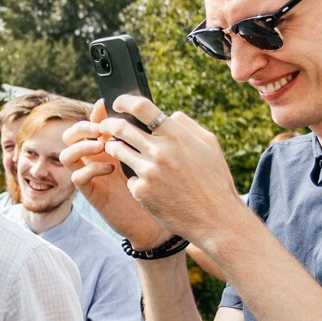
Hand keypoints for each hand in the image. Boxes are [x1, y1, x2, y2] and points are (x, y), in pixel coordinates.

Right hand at [62, 100, 170, 246]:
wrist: (157, 220)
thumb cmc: (159, 188)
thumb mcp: (152, 157)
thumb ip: (145, 137)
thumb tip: (147, 113)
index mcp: (109, 146)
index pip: (93, 123)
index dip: (96, 112)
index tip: (106, 105)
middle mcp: (96, 159)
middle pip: (71, 135)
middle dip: (83, 127)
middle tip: (100, 129)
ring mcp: (91, 176)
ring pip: (67, 154)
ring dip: (82, 146)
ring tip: (103, 147)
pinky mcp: (92, 193)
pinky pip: (77, 176)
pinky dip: (91, 169)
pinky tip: (111, 169)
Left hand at [91, 97, 241, 245]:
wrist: (216, 219)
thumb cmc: (215, 180)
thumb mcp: (209, 145)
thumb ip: (187, 125)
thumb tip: (168, 114)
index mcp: (177, 135)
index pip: (142, 107)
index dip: (125, 101)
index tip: (118, 102)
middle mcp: (160, 151)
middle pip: (121, 128)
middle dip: (109, 124)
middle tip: (105, 125)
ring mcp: (148, 172)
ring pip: (117, 151)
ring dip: (113, 147)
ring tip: (116, 148)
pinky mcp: (141, 191)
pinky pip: (130, 178)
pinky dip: (136, 178)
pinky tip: (148, 184)